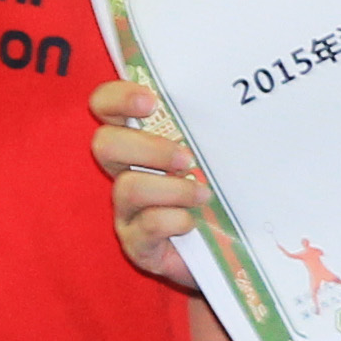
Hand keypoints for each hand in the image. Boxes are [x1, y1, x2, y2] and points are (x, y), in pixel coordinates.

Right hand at [88, 78, 212, 289]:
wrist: (229, 251)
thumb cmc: (219, 192)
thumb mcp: (214, 154)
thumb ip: (208, 126)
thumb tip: (235, 89)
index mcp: (136, 141)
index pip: (105, 107)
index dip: (118, 98)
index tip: (151, 101)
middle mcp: (122, 173)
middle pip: (105, 144)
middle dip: (147, 148)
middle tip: (186, 158)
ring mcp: (125, 211)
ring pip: (127, 189)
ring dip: (172, 189)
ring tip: (203, 195)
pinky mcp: (137, 245)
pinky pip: (146, 227)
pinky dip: (174, 220)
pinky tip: (193, 222)